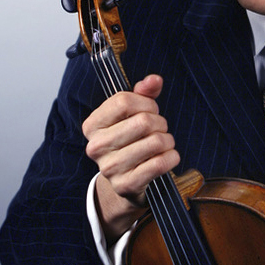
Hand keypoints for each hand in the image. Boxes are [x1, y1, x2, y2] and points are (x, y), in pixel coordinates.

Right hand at [83, 74, 179, 237]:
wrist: (125, 181)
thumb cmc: (129, 141)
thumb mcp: (131, 115)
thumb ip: (143, 93)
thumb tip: (154, 80)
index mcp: (92, 125)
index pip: (124, 101)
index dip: (146, 102)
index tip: (150, 109)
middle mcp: (96, 146)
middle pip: (143, 121)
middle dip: (160, 122)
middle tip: (159, 128)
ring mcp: (110, 168)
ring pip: (155, 142)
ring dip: (167, 140)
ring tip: (163, 143)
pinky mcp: (126, 184)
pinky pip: (159, 163)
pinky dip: (171, 157)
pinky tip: (168, 156)